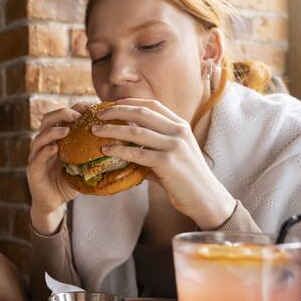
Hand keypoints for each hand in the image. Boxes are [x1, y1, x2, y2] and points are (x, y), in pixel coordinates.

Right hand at [26, 104, 89, 233]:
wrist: (54, 203)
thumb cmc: (69, 182)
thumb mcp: (83, 165)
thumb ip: (95, 154)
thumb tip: (122, 146)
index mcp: (56, 138)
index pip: (62, 116)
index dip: (75, 109)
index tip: (91, 108)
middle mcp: (44, 143)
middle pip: (48, 119)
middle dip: (62, 114)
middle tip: (77, 116)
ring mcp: (36, 155)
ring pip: (40, 137)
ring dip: (53, 131)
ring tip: (67, 130)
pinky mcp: (32, 170)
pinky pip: (37, 158)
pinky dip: (45, 151)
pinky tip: (55, 149)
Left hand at [93, 99, 235, 228]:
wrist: (205, 198)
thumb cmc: (184, 178)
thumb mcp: (172, 153)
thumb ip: (152, 145)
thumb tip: (123, 143)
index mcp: (180, 125)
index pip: (152, 105)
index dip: (129, 103)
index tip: (110, 105)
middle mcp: (178, 131)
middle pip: (141, 113)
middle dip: (116, 111)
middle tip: (97, 115)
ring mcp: (174, 146)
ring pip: (136, 132)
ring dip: (112, 130)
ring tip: (95, 131)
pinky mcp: (168, 162)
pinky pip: (137, 154)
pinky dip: (119, 151)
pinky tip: (106, 151)